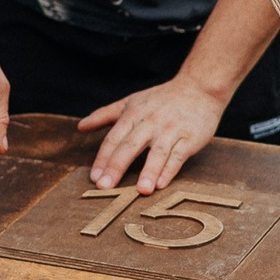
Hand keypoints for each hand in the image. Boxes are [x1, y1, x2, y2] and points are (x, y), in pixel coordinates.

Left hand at [79, 75, 223, 193]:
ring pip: (158, 152)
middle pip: (131, 145)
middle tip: (105, 187)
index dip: (104, 158)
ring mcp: (172, 130)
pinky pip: (178, 155)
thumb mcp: (131, 102)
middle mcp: (151, 122)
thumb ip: (105, 115)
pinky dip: (170, 170)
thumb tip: (80, 126)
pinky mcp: (190, 138)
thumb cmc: (162, 99)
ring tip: (140, 190)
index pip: (115, 138)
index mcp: (134, 114)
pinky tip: (161, 184)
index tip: (94, 177)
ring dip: (149, 171)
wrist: (199, 88)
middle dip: (117, 166)